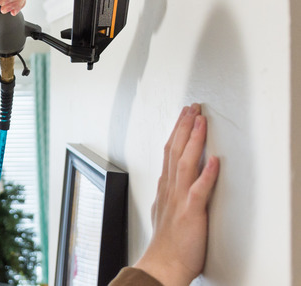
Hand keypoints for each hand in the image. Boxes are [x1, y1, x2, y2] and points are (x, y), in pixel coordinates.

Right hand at [134, 104, 219, 285]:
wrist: (162, 265)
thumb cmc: (166, 244)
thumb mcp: (161, 212)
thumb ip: (165, 194)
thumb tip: (165, 181)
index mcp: (165, 189)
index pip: (169, 152)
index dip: (177, 132)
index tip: (185, 116)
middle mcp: (170, 190)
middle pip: (175, 150)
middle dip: (184, 127)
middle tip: (192, 108)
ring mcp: (179, 199)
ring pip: (184, 162)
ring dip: (193, 140)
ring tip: (200, 122)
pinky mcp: (191, 212)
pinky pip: (199, 189)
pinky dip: (206, 173)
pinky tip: (213, 159)